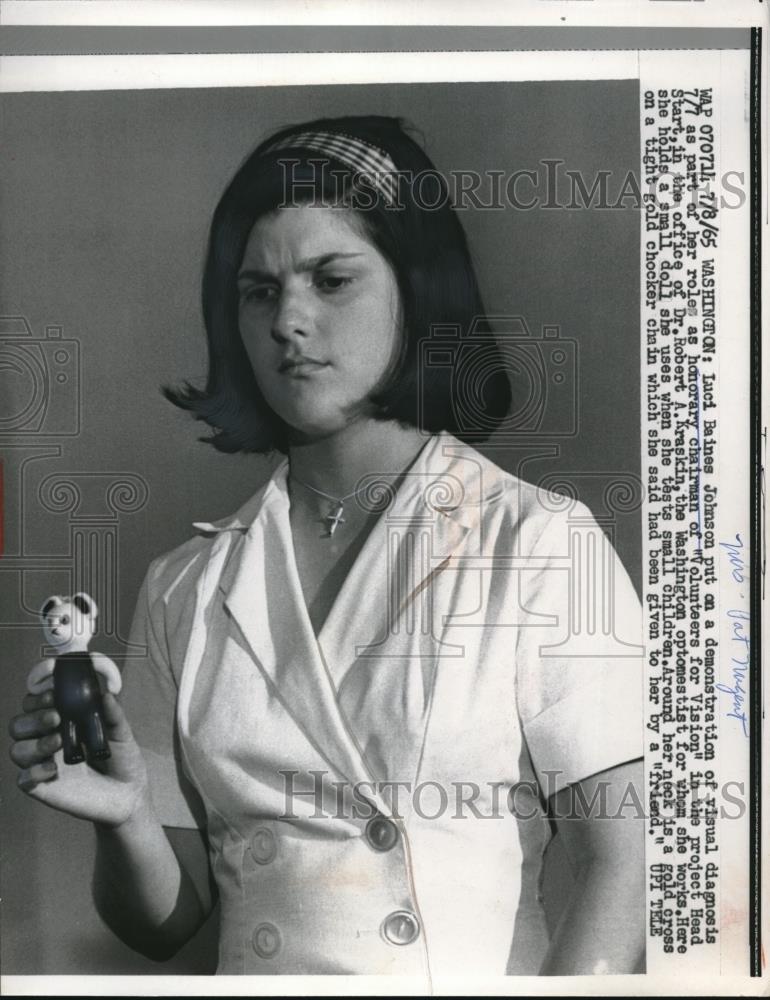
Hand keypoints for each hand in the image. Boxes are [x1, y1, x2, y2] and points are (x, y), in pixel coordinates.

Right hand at [9, 670, 150, 828]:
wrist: (129, 792)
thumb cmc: (121, 757)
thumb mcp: (121, 733)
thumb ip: (113, 715)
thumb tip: (106, 695)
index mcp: (61, 722)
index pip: (34, 705)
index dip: (37, 699)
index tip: (53, 695)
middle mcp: (47, 740)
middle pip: (19, 726)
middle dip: (33, 719)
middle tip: (56, 718)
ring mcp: (43, 764)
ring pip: (18, 750)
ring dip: (34, 743)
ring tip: (58, 742)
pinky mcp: (44, 788)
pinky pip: (24, 780)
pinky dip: (33, 772)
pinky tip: (53, 769)